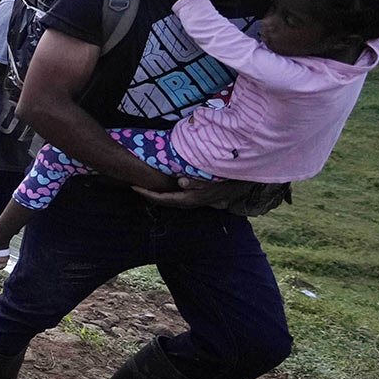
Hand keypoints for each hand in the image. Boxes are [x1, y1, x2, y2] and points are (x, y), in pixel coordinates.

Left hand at [133, 176, 250, 208]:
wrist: (245, 179)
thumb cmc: (226, 176)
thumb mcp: (211, 177)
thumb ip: (195, 180)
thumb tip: (180, 181)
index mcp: (191, 199)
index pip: (164, 199)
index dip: (146, 194)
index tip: (132, 187)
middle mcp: (192, 202)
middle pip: (166, 202)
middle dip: (149, 195)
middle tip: (134, 187)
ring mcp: (197, 200)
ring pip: (173, 200)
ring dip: (159, 195)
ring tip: (145, 187)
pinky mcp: (201, 196)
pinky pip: (181, 196)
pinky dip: (170, 193)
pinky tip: (165, 186)